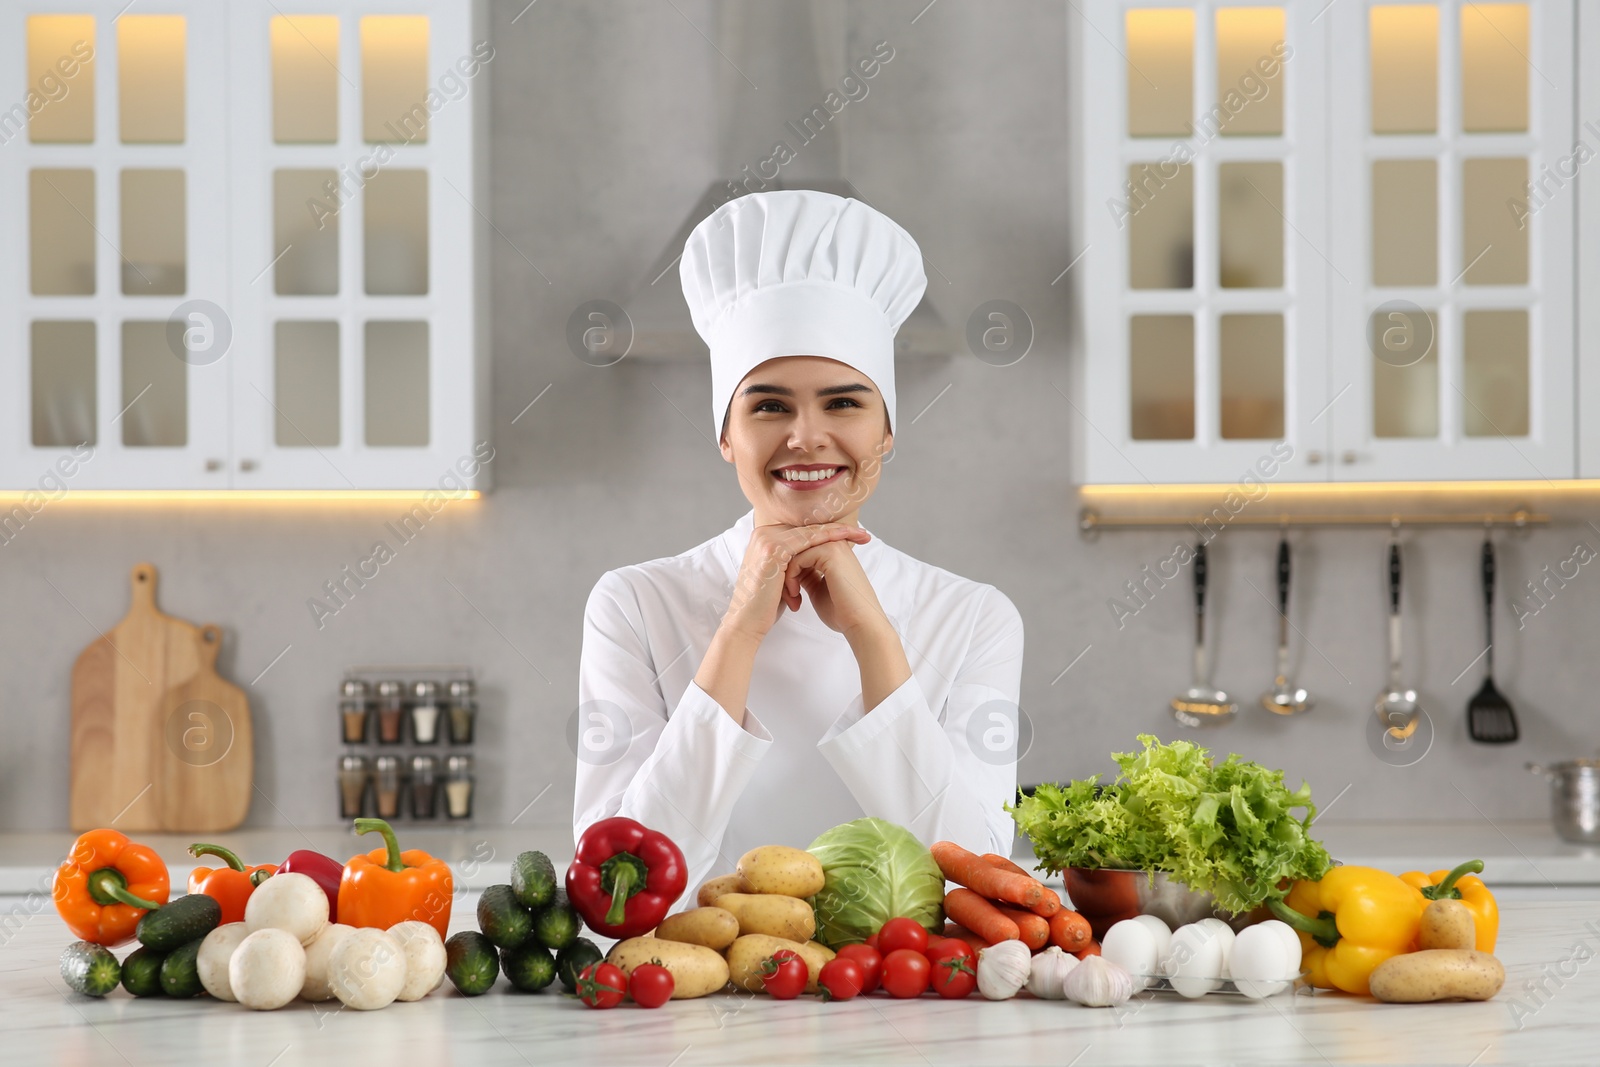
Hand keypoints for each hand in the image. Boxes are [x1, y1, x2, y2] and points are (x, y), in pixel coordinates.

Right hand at [722, 522, 871, 642]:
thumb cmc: (765, 606)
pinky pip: (807, 540)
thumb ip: (794, 565)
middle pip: (809, 527)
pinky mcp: (773, 549)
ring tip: (862, 536)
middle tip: (864, 534)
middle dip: (838, 530)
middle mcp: (764, 534)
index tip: (854, 537)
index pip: (804, 531)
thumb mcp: (782, 579)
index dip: (829, 533)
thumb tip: (814, 563)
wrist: (747, 623)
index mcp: (766, 539)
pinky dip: (828, 539)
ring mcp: (767, 539)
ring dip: (839, 532)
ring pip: (811, 531)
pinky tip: (846, 540)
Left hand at [783, 538, 890, 639]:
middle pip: (796, 550)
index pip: (802, 552)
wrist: (860, 623)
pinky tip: (795, 594)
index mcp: (835, 552)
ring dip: (787, 576)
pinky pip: (797, 558)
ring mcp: (834, 546)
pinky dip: (791, 577)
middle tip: (788, 597)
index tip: (790, 596)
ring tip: (792, 598)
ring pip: (794, 553)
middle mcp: (835, 544)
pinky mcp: (830, 552)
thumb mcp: (818, 589)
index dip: (791, 572)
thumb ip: (806, 576)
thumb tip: (790, 570)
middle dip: (786, 573)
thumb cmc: (842, 612)